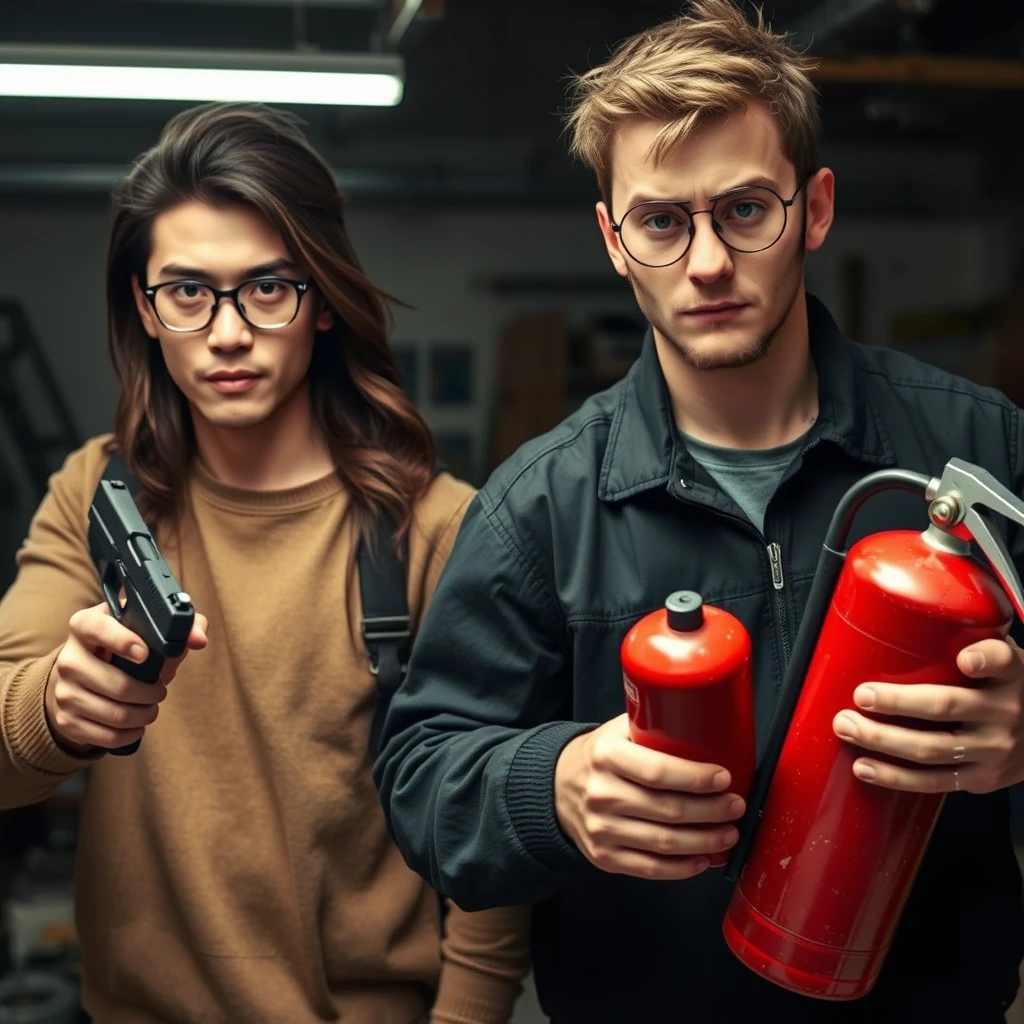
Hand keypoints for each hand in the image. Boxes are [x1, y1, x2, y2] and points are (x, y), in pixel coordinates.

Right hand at [45, 602, 208, 752]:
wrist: (84, 673)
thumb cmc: (127, 645)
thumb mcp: (148, 627)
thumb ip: (182, 626)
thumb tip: (198, 640)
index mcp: (85, 625)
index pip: (97, 628)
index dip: (123, 641)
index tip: (145, 654)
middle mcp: (69, 658)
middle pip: (117, 685)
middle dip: (151, 692)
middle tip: (160, 690)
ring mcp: (64, 691)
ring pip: (116, 714)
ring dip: (145, 715)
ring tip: (151, 706)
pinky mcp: (66, 720)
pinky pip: (107, 736)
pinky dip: (131, 733)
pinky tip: (137, 724)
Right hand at [554, 713, 744, 880]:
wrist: (556, 787)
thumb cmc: (600, 756)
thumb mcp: (617, 731)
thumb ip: (652, 728)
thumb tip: (708, 728)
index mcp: (606, 755)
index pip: (658, 771)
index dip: (696, 778)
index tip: (724, 778)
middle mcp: (601, 793)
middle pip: (668, 810)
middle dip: (711, 811)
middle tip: (736, 806)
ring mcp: (601, 829)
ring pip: (664, 842)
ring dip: (704, 841)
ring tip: (728, 833)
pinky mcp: (603, 857)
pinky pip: (650, 868)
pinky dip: (682, 868)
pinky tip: (702, 859)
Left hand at [832, 637, 1023, 794]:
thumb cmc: (1008, 690)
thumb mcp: (1002, 661)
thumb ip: (970, 643)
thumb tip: (903, 621)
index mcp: (1011, 675)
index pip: (1001, 660)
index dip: (983, 659)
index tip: (964, 659)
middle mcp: (1004, 712)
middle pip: (945, 706)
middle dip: (896, 702)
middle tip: (861, 695)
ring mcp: (993, 750)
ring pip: (931, 748)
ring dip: (882, 740)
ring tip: (848, 727)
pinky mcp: (981, 779)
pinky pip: (933, 781)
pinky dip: (895, 777)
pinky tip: (865, 766)